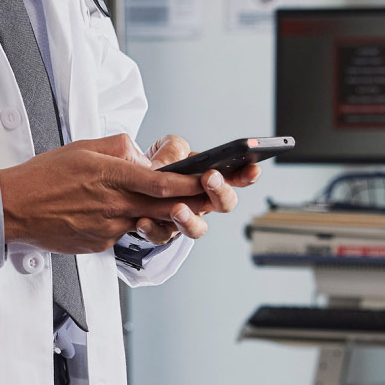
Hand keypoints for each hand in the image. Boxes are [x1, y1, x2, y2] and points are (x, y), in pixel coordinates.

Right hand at [0, 133, 213, 253]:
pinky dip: (134, 223)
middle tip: (215, 196)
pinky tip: (126, 214)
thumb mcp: (84, 147)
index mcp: (111, 176)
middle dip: (195, 202)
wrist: (14, 208)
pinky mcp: (101, 244)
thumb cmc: (44, 176)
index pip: (162, 182)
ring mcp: (108, 228)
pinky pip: (127, 233)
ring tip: (179, 206)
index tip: (211, 178)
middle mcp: (114, 205)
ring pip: (150, 223)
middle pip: (166, 207)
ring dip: (168, 216)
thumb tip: (144, 156)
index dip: (191, 183)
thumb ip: (120, 148)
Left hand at [130, 136, 259, 244]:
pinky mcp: (160, 232)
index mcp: (208, 178)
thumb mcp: (166, 148)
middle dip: (220, 191)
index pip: (235, 176)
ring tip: (177, 209)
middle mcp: (202, 202)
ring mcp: (183, 219)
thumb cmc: (157, 164)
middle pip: (224, 204)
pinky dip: (152, 229)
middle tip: (209, 178)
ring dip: (189, 219)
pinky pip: (159, 236)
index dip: (247, 174)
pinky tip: (143, 221)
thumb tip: (167, 165)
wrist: (131, 185)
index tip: (253, 168)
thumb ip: (172, 150)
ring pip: (196, 229)